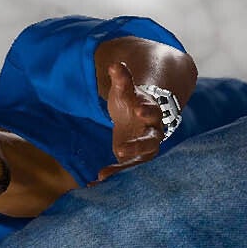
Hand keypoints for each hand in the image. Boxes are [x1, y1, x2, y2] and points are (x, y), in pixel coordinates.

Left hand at [95, 61, 165, 181]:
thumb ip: (122, 80)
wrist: (139, 119)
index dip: (146, 110)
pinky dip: (111, 176)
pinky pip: (124, 170)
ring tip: (103, 173)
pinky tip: (94, 182)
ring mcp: (144, 150)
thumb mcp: (125, 92)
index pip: (152, 112)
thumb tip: (115, 64)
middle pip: (149, 142)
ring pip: (137, 161)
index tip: (139, 109)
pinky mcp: (133, 160)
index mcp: (152, 114)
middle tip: (119, 150)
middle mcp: (152, 134)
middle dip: (136, 147)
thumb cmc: (132, 103)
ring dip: (122, 168)